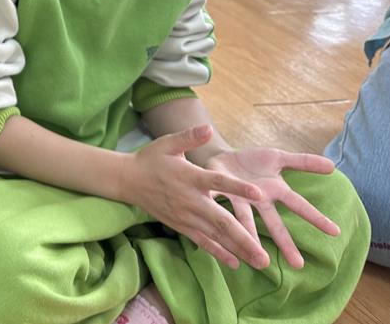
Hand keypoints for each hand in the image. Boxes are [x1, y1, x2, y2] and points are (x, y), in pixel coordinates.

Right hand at [125, 125, 268, 270]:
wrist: (127, 180)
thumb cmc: (151, 159)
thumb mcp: (167, 143)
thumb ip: (189, 136)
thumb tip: (208, 128)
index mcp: (189, 176)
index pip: (217, 182)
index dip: (237, 188)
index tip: (259, 194)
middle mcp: (190, 200)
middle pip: (221, 221)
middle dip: (245, 239)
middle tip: (265, 256)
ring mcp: (185, 216)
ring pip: (215, 236)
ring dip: (238, 250)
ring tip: (259, 263)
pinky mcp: (180, 226)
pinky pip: (202, 242)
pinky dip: (219, 253)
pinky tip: (235, 263)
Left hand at [203, 146, 339, 269]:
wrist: (221, 156)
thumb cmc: (252, 162)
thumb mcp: (278, 157)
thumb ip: (302, 162)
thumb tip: (333, 166)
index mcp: (275, 191)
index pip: (299, 205)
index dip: (316, 217)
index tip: (336, 232)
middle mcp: (258, 201)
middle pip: (274, 224)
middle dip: (286, 244)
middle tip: (298, 265)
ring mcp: (239, 200)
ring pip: (246, 221)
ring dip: (252, 239)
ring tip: (259, 260)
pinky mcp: (219, 195)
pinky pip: (220, 207)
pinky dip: (221, 219)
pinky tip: (223, 237)